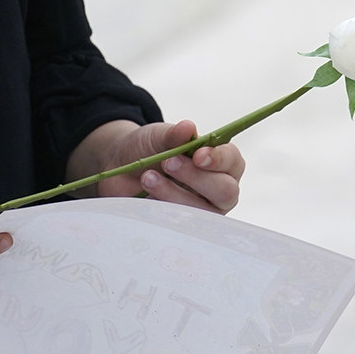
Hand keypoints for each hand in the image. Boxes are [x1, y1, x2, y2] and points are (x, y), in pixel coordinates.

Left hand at [73, 119, 243, 212]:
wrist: (121, 167)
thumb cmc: (150, 148)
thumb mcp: (158, 136)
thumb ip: (174, 134)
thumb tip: (188, 127)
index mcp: (221, 162)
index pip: (233, 161)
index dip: (219, 159)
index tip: (198, 155)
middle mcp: (219, 188)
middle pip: (225, 191)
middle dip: (196, 178)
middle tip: (168, 163)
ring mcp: (203, 211)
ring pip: (202, 211)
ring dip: (173, 194)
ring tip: (147, 177)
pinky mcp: (183, 226)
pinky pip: (179, 225)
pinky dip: (161, 210)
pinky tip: (145, 198)